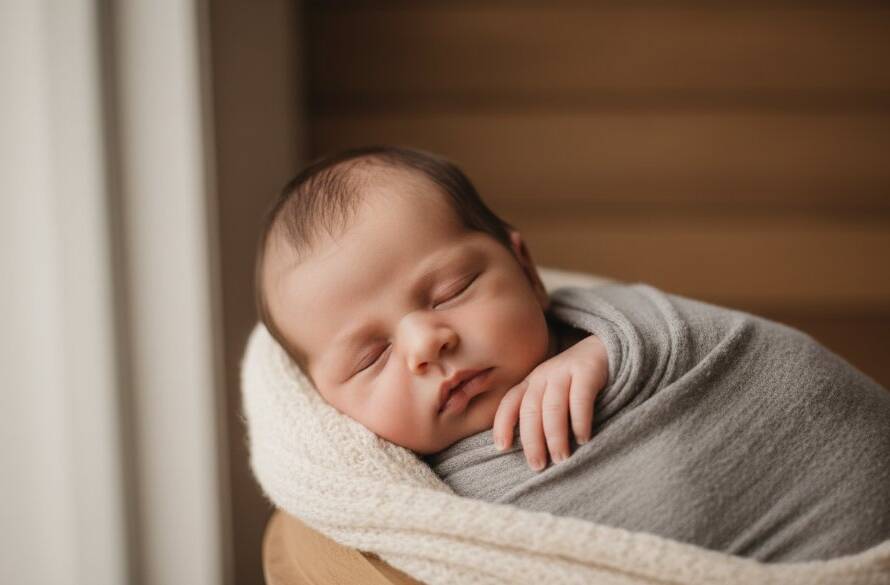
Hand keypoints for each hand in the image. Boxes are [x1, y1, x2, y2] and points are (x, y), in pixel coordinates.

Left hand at [493, 334, 607, 470]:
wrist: (607, 349)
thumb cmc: (577, 382)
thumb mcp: (552, 393)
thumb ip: (540, 413)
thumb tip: (531, 451)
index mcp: (531, 383)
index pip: (510, 403)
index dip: (502, 424)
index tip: (501, 447)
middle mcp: (544, 375)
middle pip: (530, 410)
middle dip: (532, 440)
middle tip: (537, 465)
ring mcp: (564, 371)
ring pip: (552, 407)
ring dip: (555, 436)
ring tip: (561, 458)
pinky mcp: (587, 371)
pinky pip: (580, 399)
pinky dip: (579, 422)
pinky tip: (583, 439)